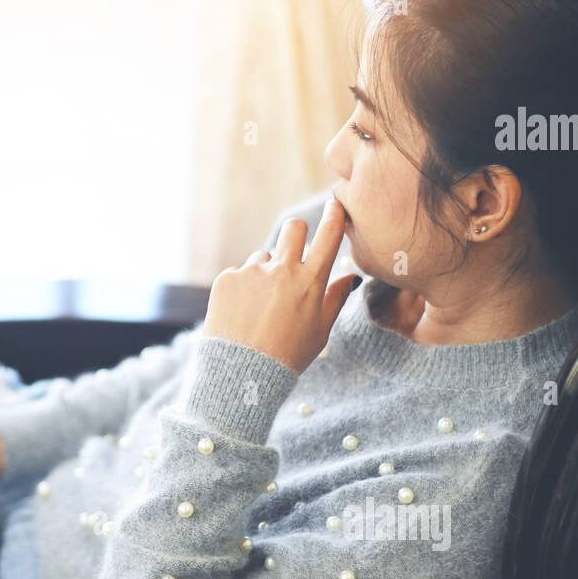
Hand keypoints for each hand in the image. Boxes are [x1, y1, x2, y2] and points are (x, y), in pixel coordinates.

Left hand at [201, 198, 359, 373]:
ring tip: (259, 308)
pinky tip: (241, 314)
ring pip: (263, 257)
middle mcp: (282, 270)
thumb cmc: (287, 356)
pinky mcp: (227, 278)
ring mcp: (252, 271)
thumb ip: (335, 299)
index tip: (335, 204)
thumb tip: (350, 278)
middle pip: (293, 228)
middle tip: (292, 252)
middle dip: (296, 234)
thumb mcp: (320, 332)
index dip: (334, 215)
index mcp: (310, 282)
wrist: (242, 373)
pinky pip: (239, 273)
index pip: (328, 236)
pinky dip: (242, 289)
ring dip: (265, 273)